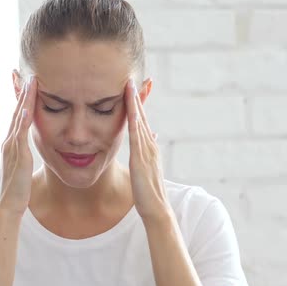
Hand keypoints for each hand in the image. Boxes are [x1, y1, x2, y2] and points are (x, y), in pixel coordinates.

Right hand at [0, 75, 36, 215]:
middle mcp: (9, 141)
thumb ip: (24, 155)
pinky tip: (28, 108)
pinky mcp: (18, 156)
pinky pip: (20, 135)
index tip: (25, 83)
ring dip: (24, 100)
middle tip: (24, 73)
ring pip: (18, 118)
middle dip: (20, 92)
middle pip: (16, 111)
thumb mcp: (22, 167)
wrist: (8, 205)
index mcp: (11, 143)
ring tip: (29, 82)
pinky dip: (23, 120)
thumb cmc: (17, 189)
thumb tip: (29, 150)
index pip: (17, 116)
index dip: (21, 99)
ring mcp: (12, 147)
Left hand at [125, 79, 168, 219]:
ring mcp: (147, 150)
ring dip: (135, 103)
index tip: (134, 87)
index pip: (143, 120)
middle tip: (134, 76)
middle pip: (143, 116)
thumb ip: (148, 152)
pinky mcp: (141, 158)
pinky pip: (137, 135)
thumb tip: (153, 136)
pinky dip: (134, 120)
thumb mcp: (147, 168)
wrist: (157, 209)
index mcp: (149, 146)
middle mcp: (150, 145)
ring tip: (130, 85)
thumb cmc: (149, 191)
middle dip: (138, 96)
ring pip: (140, 121)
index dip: (138, 103)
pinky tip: (130, 109)